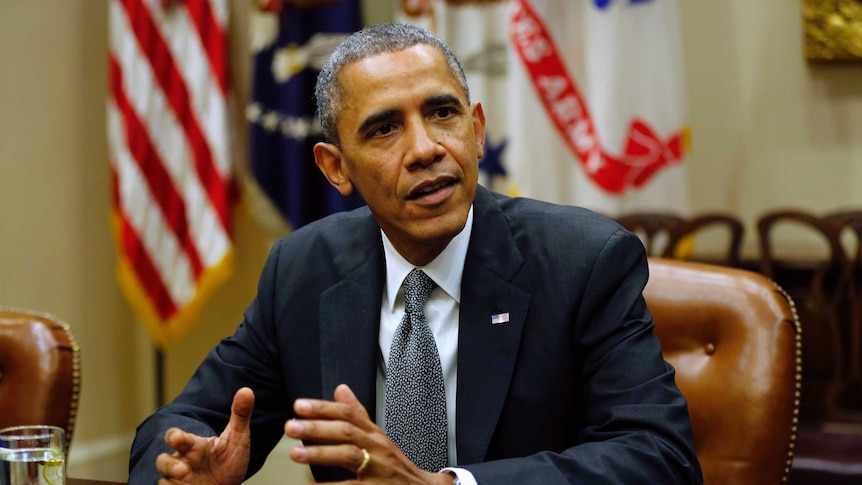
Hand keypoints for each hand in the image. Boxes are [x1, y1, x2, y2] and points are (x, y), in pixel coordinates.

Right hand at [155, 387, 253, 484]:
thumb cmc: (229, 461)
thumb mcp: (238, 438)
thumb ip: (241, 414)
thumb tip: (247, 391)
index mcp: (193, 446)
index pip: (176, 437)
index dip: (174, 437)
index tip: (176, 438)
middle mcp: (182, 462)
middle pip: (162, 460)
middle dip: (168, 464)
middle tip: (183, 469)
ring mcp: (179, 480)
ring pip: (163, 478)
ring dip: (171, 479)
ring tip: (185, 478)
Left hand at [286, 384, 453, 483]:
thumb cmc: (394, 465)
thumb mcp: (377, 436)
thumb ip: (358, 414)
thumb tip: (341, 389)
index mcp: (373, 433)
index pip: (348, 414)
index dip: (324, 408)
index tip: (299, 405)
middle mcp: (377, 447)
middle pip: (347, 432)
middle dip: (317, 428)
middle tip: (291, 426)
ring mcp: (378, 469)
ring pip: (349, 456)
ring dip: (320, 453)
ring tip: (295, 454)